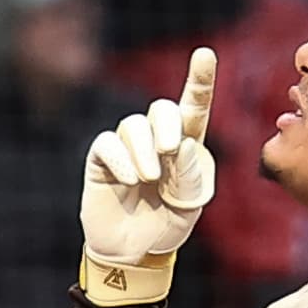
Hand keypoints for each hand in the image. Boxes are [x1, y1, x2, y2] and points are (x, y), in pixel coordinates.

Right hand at [80, 47, 220, 307]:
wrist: (135, 252)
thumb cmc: (168, 224)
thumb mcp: (191, 201)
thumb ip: (193, 173)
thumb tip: (179, 143)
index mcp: (185, 145)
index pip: (193, 107)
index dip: (199, 80)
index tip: (205, 55)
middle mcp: (155, 139)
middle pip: (161, 109)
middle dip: (166, 123)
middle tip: (170, 150)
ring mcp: (127, 147)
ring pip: (133, 126)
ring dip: (144, 152)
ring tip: (148, 179)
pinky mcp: (102, 160)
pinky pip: (108, 144)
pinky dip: (122, 160)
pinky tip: (130, 180)